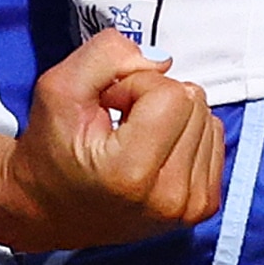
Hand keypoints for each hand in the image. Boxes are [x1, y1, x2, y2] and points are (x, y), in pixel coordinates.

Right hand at [0, 30, 223, 249]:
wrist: (49, 210)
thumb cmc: (52, 150)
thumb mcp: (59, 87)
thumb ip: (107, 54)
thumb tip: (161, 61)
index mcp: (131, 173)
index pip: (171, 93)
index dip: (136, 85)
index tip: (109, 107)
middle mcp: (168, 198)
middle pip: (193, 103)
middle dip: (155, 98)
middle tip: (120, 122)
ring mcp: (188, 208)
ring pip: (207, 118)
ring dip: (171, 117)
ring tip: (134, 138)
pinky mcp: (201, 208)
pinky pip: (213, 139)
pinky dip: (185, 134)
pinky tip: (154, 149)